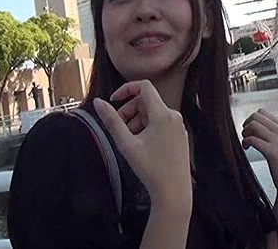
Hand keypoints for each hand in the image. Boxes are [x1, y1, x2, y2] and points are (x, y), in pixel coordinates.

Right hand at [94, 80, 191, 208]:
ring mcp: (178, 125)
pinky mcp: (180, 135)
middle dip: (129, 111)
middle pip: (146, 101)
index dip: (126, 89)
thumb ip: (111, 121)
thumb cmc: (151, 169)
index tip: (113, 101)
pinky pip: (161, 123)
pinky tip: (142, 146)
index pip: (144, 86)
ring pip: (153, 113)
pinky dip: (148, 128)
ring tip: (130, 142)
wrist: (174, 192)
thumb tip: (98, 102)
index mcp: (163, 114)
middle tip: (119, 130)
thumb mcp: (126, 144)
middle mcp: (174, 116)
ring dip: (137, 121)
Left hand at [242, 109, 277, 200]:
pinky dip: (245, 142)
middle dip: (246, 124)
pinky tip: (246, 149)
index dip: (252, 119)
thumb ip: (270, 133)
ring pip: (253, 125)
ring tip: (246, 142)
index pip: (262, 112)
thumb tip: (252, 124)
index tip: (250, 130)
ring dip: (245, 133)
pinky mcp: (272, 152)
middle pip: (256, 116)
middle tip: (246, 136)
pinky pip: (252, 139)